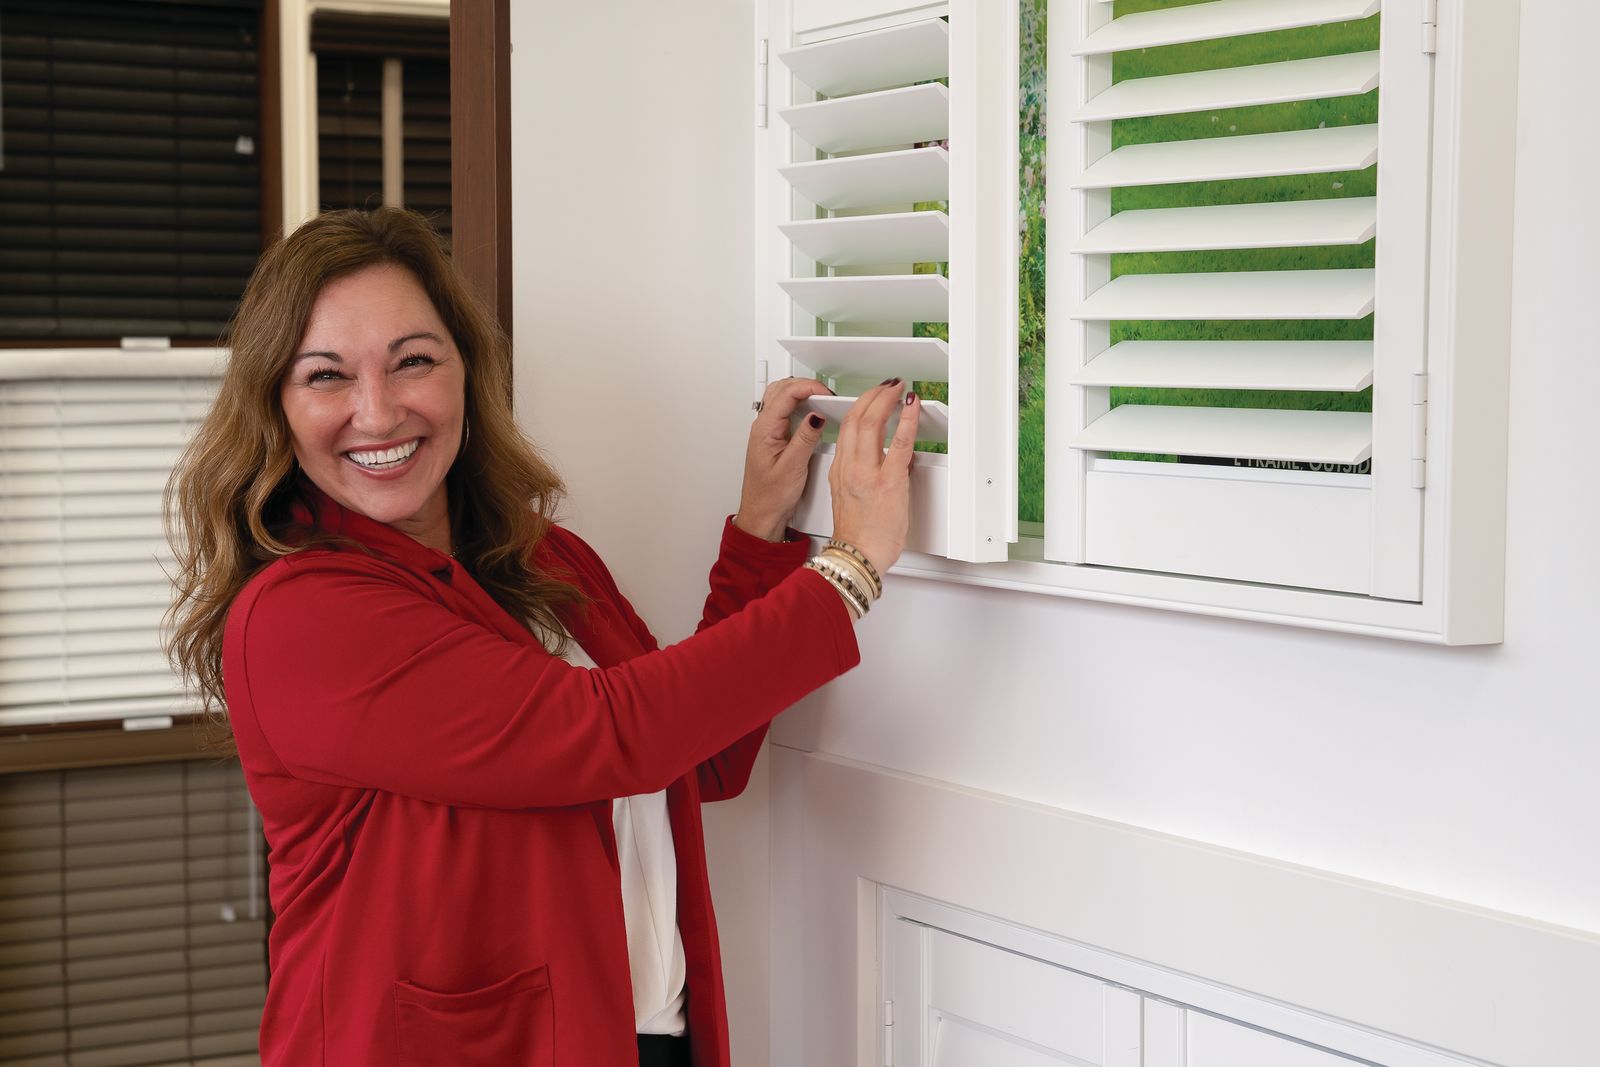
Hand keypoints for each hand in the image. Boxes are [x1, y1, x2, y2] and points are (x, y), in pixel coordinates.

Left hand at [732, 377, 834, 541]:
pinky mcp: (775, 438)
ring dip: (802, 393)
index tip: (827, 394)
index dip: (809, 388)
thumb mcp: (793, 467)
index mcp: (764, 430)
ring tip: (823, 400)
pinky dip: (801, 405)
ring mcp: (768, 431)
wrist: (762, 515)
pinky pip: (786, 411)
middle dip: (806, 385)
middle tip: (827, 395)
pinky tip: (813, 412)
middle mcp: (763, 427)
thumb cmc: (770, 497)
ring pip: (782, 397)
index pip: (786, 394)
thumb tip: (817, 415)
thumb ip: (805, 438)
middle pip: (782, 389)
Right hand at [828, 380, 920, 574]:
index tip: (871, 398)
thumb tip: (886, 463)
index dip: (860, 407)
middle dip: (873, 396)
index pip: (846, 428)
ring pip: (872, 423)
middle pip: (857, 418)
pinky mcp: (888, 482)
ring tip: (899, 390)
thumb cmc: (858, 538)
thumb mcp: (851, 500)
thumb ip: (864, 478)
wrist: (858, 558)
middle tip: (888, 387)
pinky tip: (913, 408)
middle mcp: (850, 468)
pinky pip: (899, 443)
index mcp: (840, 472)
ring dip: (887, 400)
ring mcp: (867, 473)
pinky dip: (907, 421)